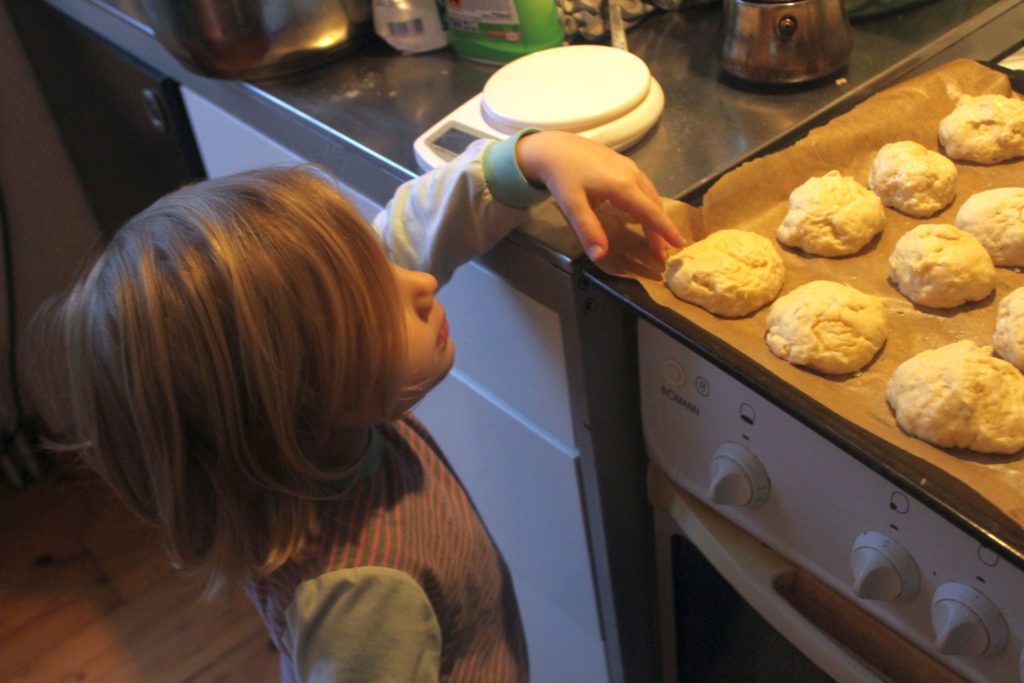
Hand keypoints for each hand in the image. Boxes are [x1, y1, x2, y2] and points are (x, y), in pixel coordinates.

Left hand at [515, 131, 686, 261]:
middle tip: (663, 252)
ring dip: (655, 215)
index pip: (650, 212)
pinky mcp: (623, 164)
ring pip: (650, 194)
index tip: (680, 245)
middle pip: (654, 204)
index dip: (665, 231)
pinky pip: (643, 186)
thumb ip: (588, 230)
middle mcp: (632, 174)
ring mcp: (628, 166)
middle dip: (661, 228)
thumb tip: (601, 256)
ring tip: (656, 236)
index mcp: (623, 185)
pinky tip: (641, 212)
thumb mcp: (571, 205)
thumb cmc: (561, 176)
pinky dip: (648, 203)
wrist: (553, 147)